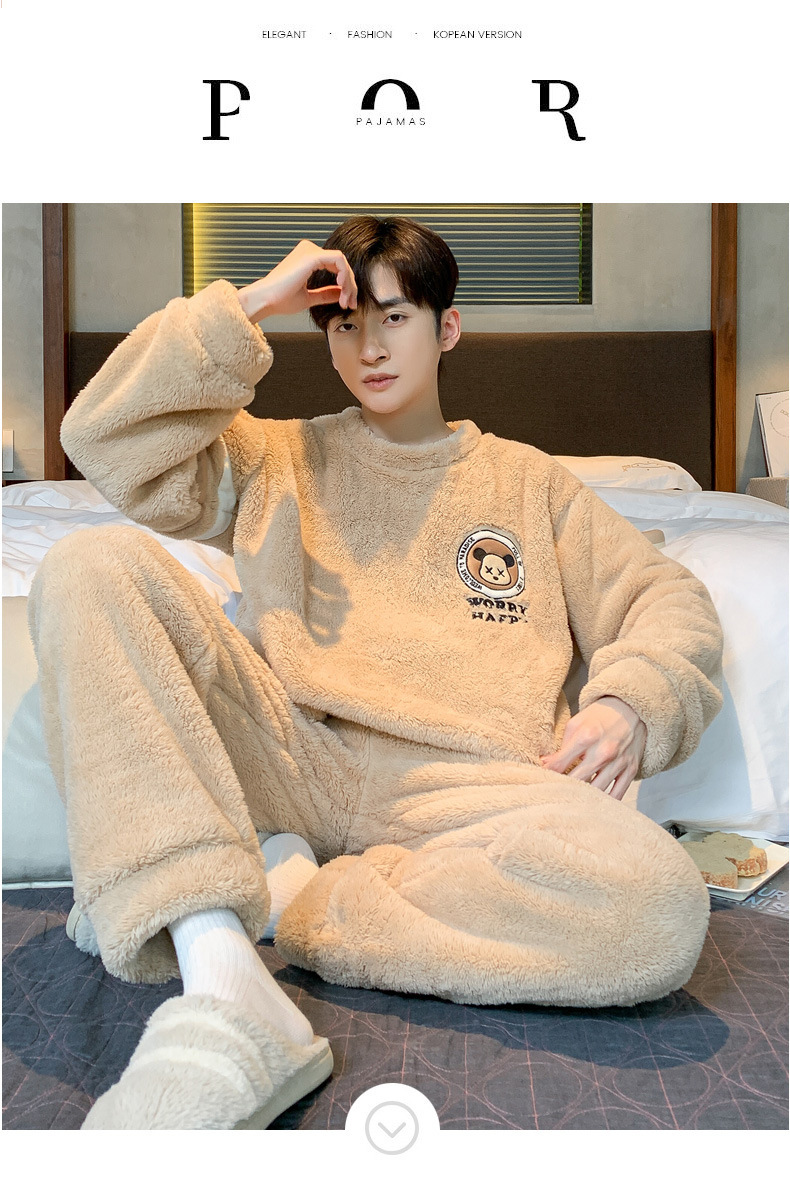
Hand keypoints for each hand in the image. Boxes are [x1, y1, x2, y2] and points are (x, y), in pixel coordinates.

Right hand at [237, 240, 357, 322]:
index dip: (346, 286)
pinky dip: (344, 275)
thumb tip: (341, 294)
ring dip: (348, 283)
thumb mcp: (309, 297)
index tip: (347, 303)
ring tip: (345, 300)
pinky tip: (342, 288)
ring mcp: (310, 251)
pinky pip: (339, 260)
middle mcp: (309, 251)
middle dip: (350, 286)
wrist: (266, 300)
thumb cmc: (279, 299)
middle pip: (341, 265)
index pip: (335, 267)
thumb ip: (326, 294)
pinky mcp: (312, 255)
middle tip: (350, 304)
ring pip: (342, 262)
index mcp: (307, 259)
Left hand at [539, 696, 646, 800]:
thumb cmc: (599, 717)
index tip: (541, 778)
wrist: (631, 709)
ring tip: (571, 800)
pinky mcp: (631, 769)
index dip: (547, 774)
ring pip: (597, 791)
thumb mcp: (576, 723)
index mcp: (586, 737)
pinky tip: (595, 802)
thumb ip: (561, 745)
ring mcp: (619, 762)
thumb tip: (545, 763)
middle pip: (577, 781)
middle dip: (563, 788)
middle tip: (554, 793)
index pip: (559, 765)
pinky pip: (617, 794)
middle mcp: (603, 751)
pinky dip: (605, 801)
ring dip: (583, 797)